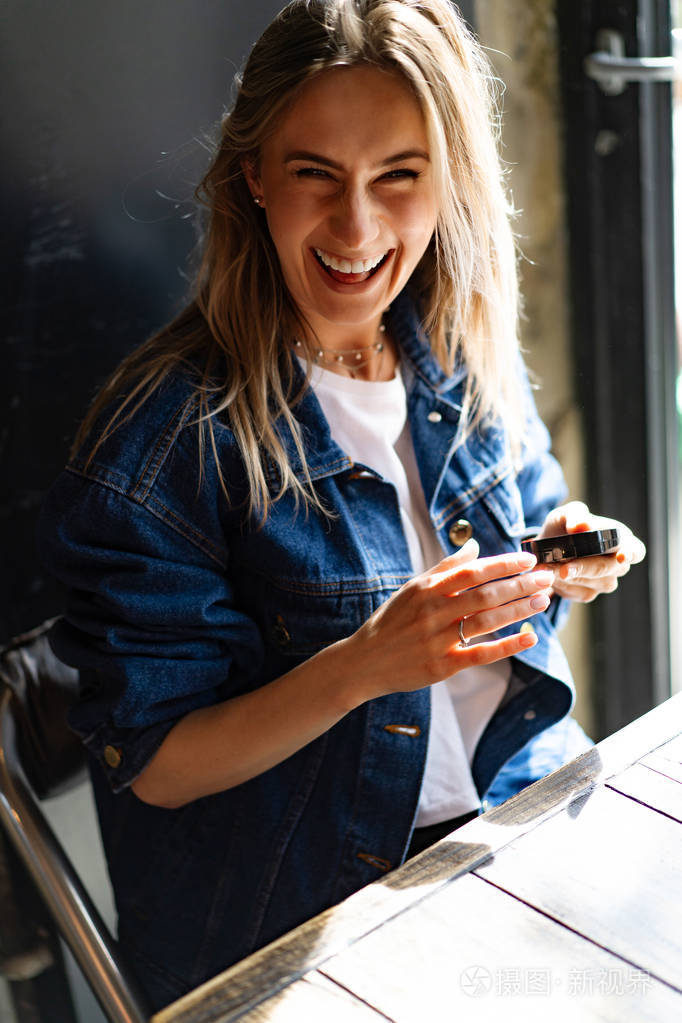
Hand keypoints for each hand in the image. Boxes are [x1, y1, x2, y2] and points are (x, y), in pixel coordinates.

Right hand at [347, 538, 553, 699]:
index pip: (472, 571)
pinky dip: (508, 645)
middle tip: (547, 578)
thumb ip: (444, 568)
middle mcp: (433, 611)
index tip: (528, 559)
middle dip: (520, 585)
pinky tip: (530, 637)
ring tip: (543, 601)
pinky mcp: (442, 665)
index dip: (503, 564)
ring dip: (519, 610)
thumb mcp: (412, 589)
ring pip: (486, 620)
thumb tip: (473, 546)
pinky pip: (481, 653)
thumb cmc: (391, 621)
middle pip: (485, 594)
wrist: (364, 661)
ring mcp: (437, 639)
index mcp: (426, 588)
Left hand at [536, 501, 645, 602]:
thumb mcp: (566, 514)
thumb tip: (581, 526)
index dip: (630, 554)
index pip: (636, 550)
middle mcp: (617, 564)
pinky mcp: (587, 593)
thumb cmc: (565, 526)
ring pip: (590, 582)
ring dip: (568, 576)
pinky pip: (576, 591)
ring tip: (547, 566)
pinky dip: (561, 583)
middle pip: (608, 569)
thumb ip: (575, 515)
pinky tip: (550, 573)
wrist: (546, 546)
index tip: (621, 557)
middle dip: (584, 568)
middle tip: (563, 568)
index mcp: (621, 540)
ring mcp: (604, 581)